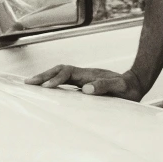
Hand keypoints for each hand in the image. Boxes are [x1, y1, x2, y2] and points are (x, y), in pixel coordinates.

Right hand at [24, 64, 144, 100]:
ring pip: (60, 75)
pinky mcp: (83, 85)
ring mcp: (83, 79)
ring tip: (31, 84)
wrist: (135, 85)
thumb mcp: (119, 88)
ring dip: (46, 78)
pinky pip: (64, 82)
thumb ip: (105, 86)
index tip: (46, 87)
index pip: (68, 73)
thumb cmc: (127, 88)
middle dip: (44, 75)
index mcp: (89, 75)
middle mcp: (84, 75)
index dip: (56, 79)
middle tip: (28, 83)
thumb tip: (86, 89)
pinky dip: (53, 83)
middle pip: (59, 70)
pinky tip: (46, 91)